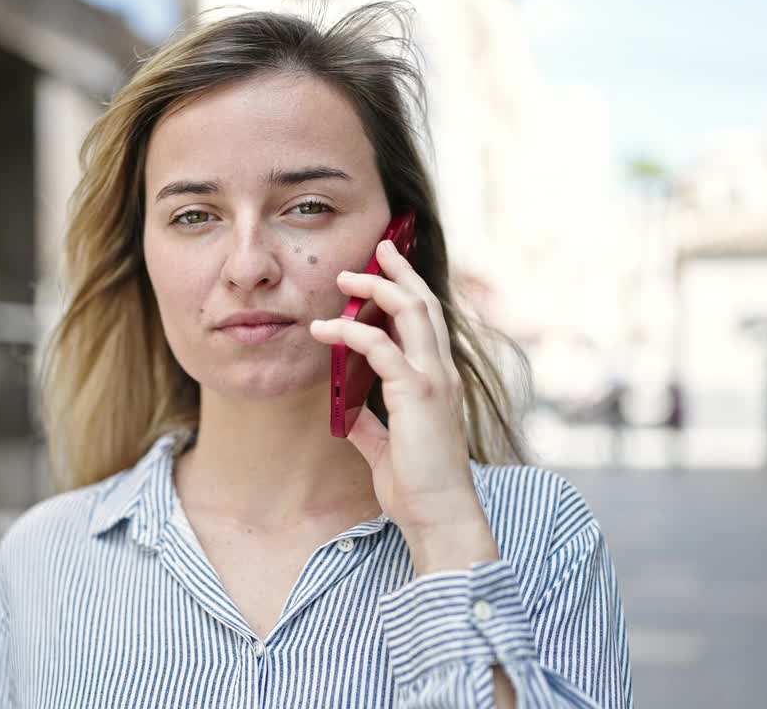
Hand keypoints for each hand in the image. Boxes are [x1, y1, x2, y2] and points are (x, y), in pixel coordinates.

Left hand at [309, 239, 497, 574]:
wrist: (439, 515)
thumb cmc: (416, 485)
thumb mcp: (385, 446)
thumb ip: (369, 421)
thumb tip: (345, 408)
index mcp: (438, 381)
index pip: (427, 321)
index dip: (408, 289)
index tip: (386, 268)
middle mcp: (441, 372)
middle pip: (424, 303)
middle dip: (398, 272)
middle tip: (375, 250)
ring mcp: (434, 380)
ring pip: (410, 312)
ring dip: (375, 290)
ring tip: (344, 281)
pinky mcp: (417, 393)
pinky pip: (381, 348)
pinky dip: (350, 334)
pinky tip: (325, 332)